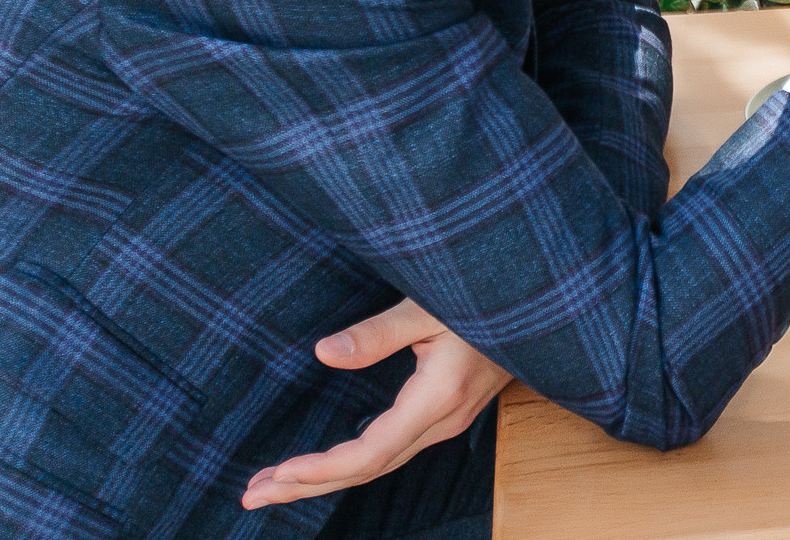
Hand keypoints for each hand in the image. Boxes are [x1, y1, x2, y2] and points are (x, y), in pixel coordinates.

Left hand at [241, 300, 511, 510]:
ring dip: (325, 476)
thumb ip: (379, 331)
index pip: (370, 453)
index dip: (321, 469)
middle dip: (307, 484)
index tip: (277, 474)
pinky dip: (350, 462)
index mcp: (438, 397)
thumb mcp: (430, 305)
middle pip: (367, 470)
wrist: (538, 303)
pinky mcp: (446, 414)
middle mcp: (443, 420)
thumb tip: (324, 352)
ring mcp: (448, 421)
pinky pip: (391, 450)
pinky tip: (325, 462)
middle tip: (251, 494)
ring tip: (274, 482)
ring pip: (379, 464)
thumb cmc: (484, 295)